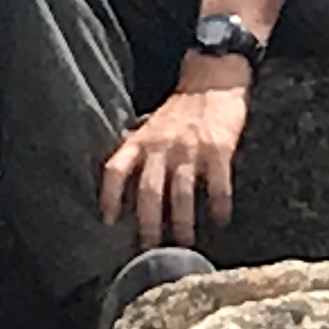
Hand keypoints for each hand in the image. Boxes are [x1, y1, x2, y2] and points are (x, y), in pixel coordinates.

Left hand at [100, 67, 248, 252]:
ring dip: (182, 222)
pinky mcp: (218, 149)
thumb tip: (128, 190)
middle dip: (148, 223)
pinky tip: (220, 219)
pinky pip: (218, 184)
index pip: (115, 170)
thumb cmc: (180, 109)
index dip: (109, 196)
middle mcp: (161, 147)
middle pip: (148, 191)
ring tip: (185, 244)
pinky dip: (219, 205)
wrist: (211, 79)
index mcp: (141, 141)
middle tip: (150, 249)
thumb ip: (141, 153)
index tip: (108, 220)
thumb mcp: (150, 127)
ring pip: (181, 193)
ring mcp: (190, 149)